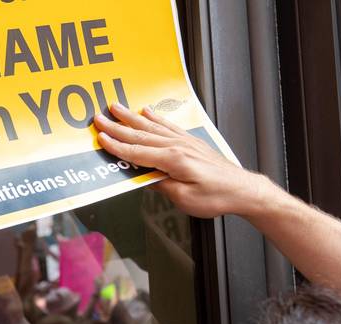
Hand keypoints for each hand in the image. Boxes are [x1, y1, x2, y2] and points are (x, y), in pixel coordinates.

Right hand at [94, 103, 272, 217]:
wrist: (242, 189)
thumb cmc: (216, 196)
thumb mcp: (184, 199)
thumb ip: (161, 185)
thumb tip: (143, 176)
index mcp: (173, 160)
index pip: (137, 152)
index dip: (117, 146)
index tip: (101, 138)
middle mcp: (177, 146)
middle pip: (140, 135)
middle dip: (117, 127)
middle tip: (99, 118)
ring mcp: (185, 142)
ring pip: (152, 127)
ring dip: (132, 117)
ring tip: (116, 107)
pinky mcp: (191, 142)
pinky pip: (168, 126)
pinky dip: (156, 118)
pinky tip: (147, 112)